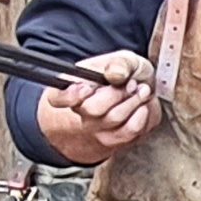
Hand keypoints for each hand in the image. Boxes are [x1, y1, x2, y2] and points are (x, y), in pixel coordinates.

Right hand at [35, 50, 159, 166]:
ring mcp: (95, 129)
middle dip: (118, 93)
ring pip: (113, 119)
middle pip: (92, 109)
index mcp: (74, 87)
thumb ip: (120, 63)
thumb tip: (114, 74)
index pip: (57, 99)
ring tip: (141, 90)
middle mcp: (80, 111)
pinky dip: (142, 115)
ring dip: (134, 101)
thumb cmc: (126, 75)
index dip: (70, 96)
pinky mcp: (115, 140)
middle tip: (132, 83)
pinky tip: (143, 106)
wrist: (139, 94)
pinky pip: (129, 131)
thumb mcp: (124, 60)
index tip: (87, 88)